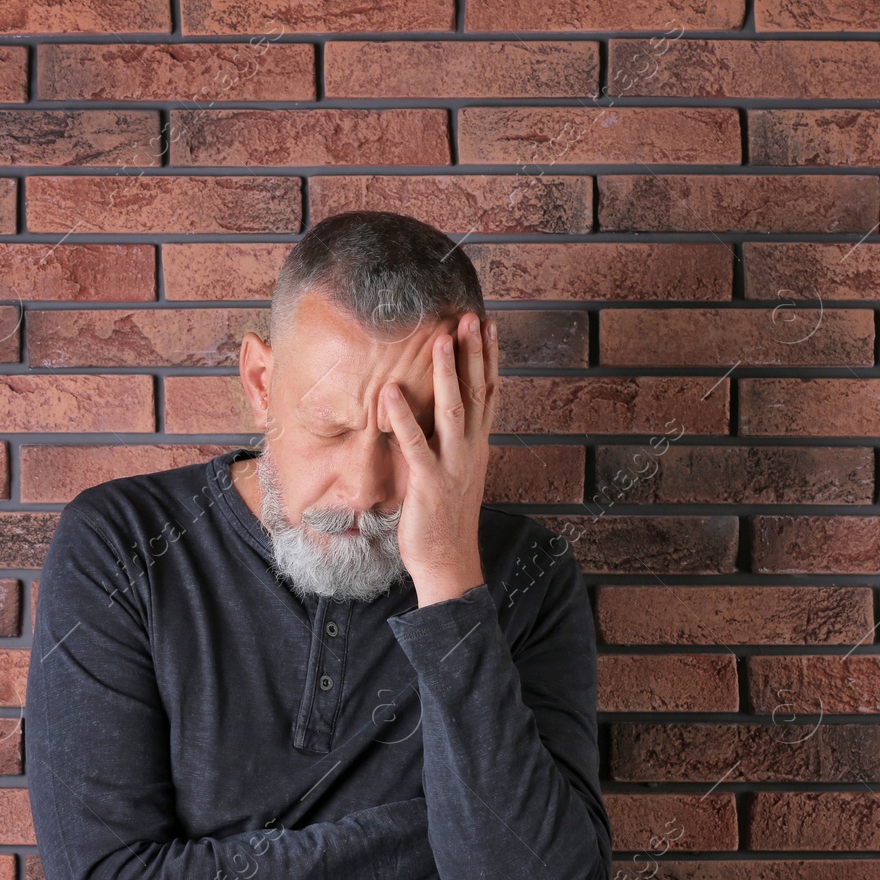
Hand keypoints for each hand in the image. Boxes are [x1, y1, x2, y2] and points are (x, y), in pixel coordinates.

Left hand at [380, 311, 499, 606]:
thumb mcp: (454, 472)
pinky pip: (415, 445)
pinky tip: (390, 392)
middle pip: (478, 392)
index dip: (489, 358)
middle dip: (475, 353)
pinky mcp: (429, 484)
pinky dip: (403, 418)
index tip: (488, 325)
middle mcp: (472, 450)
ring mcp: (453, 466)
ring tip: (440, 339)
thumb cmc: (445, 519)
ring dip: (448, 373)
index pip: (489, 392)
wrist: (450, 563)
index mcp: (478, 446)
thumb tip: (441, 415)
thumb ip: (450, 442)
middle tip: (472, 317)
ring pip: (455, 411)